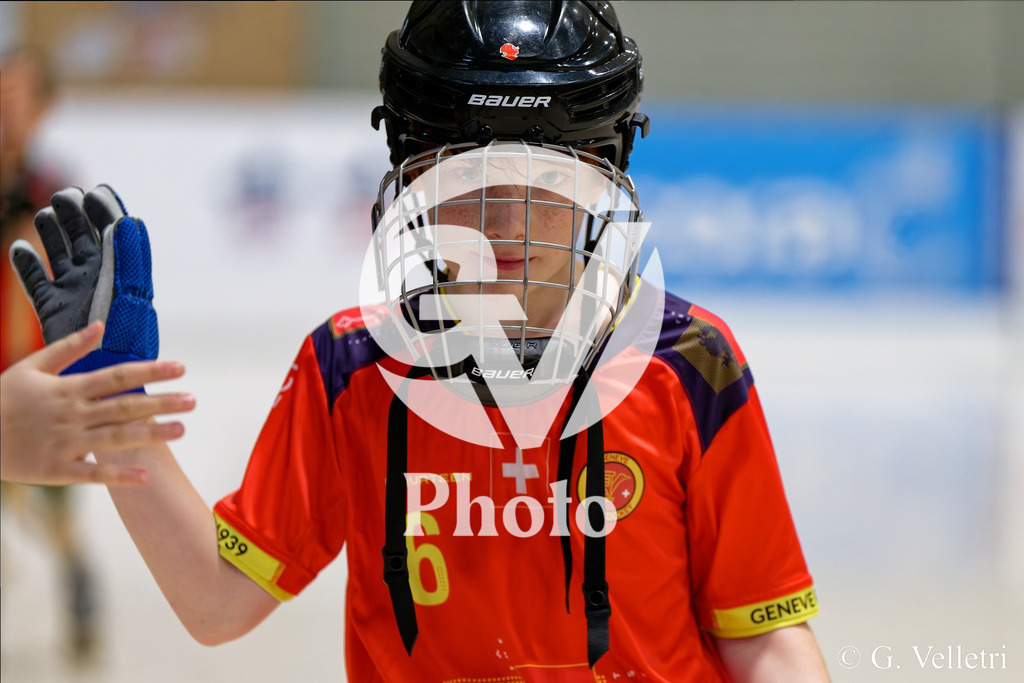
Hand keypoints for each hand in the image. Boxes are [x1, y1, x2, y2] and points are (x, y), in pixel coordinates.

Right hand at [0, 321, 194, 485]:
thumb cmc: (3, 397)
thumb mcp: (33, 366)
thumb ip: (70, 347)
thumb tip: (101, 325)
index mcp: (68, 388)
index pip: (118, 376)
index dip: (151, 372)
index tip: (181, 368)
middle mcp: (72, 415)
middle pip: (124, 406)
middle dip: (161, 403)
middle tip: (193, 400)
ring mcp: (65, 443)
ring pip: (115, 438)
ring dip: (150, 435)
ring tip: (182, 430)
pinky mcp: (56, 470)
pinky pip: (92, 473)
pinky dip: (118, 474)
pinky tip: (145, 475)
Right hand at [9, 185, 158, 377]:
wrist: (107, 365)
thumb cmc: (128, 331)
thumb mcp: (131, 289)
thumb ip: (128, 255)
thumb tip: (128, 221)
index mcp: (118, 271)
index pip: (111, 233)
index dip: (104, 211)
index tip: (96, 192)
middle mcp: (95, 277)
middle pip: (82, 238)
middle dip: (74, 215)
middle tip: (65, 195)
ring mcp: (72, 290)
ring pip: (58, 253)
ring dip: (50, 233)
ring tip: (45, 214)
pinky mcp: (52, 307)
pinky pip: (35, 281)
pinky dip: (26, 264)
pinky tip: (18, 248)